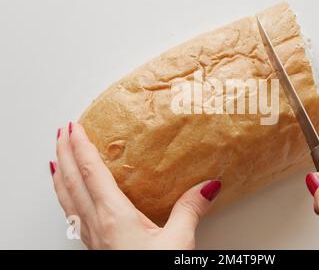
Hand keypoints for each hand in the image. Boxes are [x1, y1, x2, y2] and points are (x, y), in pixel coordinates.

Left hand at [50, 122, 220, 248]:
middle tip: (61, 132)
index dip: (81, 147)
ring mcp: (91, 237)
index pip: (91, 173)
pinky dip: (65, 196)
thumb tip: (207, 186)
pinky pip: (71, 214)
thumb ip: (190, 210)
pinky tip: (69, 198)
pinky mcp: (94, 247)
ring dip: (60, 174)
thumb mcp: (178, 244)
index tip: (74, 127)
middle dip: (64, 153)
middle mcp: (96, 225)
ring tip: (57, 157)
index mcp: (114, 217)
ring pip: (66, 198)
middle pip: (70, 182)